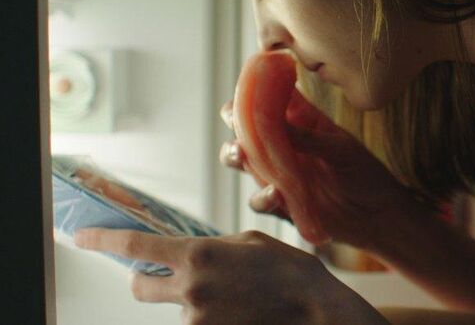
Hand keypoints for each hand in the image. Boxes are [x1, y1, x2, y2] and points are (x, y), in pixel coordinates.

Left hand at [74, 228, 387, 324]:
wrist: (313, 308)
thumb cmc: (286, 270)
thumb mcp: (248, 242)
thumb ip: (211, 246)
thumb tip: (190, 251)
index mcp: (198, 255)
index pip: (135, 247)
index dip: (103, 240)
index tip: (82, 237)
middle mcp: (190, 289)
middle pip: (139, 287)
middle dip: (145, 280)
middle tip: (165, 277)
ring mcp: (197, 319)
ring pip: (174, 308)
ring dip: (191, 299)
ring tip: (231, 294)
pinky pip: (195, 322)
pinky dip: (209, 314)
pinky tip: (236, 308)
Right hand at [219, 90, 421, 249]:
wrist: (376, 217)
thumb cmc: (364, 173)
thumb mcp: (341, 149)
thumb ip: (308, 137)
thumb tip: (273, 119)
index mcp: (299, 120)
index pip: (268, 97)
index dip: (252, 89)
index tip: (245, 88)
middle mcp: (283, 143)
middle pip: (244, 126)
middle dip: (234, 121)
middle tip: (234, 119)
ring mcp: (277, 173)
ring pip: (242, 160)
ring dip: (234, 155)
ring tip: (240, 154)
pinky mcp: (279, 203)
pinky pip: (259, 200)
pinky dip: (262, 197)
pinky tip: (275, 193)